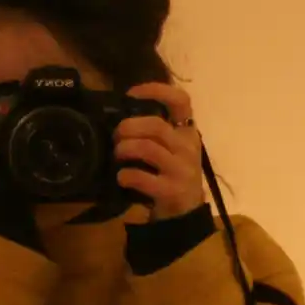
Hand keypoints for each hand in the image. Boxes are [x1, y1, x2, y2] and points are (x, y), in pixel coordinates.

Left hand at [114, 82, 206, 219]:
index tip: (131, 94)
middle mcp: (188, 147)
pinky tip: (122, 177)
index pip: (181, 100)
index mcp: (188, 132)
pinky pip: (142, 177)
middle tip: (116, 136)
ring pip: (147, 148)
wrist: (184, 214)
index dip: (156, 91)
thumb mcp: (172, 149)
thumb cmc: (172, 175)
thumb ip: (155, 131)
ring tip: (118, 155)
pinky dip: (126, 175)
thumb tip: (120, 114)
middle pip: (155, 125)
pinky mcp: (171, 190)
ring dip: (125, 149)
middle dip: (129, 127)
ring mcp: (182, 170)